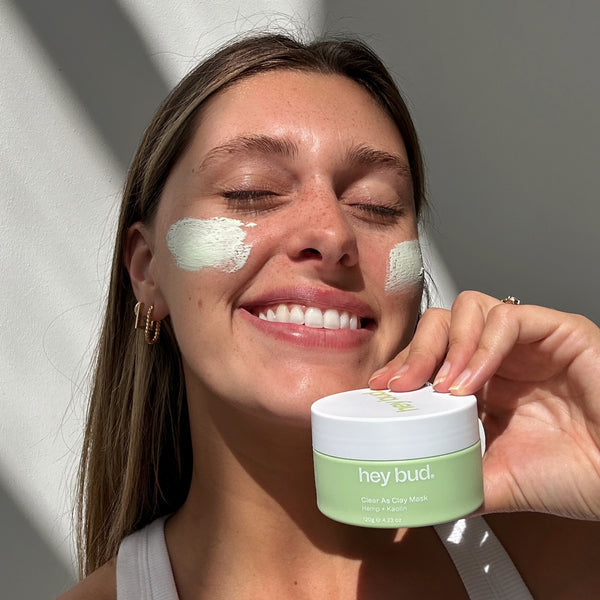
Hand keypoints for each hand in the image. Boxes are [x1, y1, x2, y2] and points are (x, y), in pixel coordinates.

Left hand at [369, 291, 599, 519]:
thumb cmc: (576, 475)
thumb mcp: (496, 479)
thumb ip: (457, 475)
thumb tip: (418, 489)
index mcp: (484, 383)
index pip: (430, 354)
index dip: (402, 366)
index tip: (381, 389)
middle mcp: (500, 356)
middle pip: (441, 324)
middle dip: (415, 352)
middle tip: (400, 385)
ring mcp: (527, 341)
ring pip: (469, 309)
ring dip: (447, 345)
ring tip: (442, 386)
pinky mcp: (557, 329)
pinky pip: (508, 318)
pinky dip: (483, 346)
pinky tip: (472, 381)